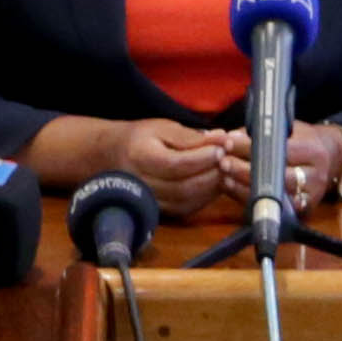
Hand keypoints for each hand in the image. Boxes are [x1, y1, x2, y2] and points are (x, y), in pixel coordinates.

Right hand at [37, 116, 234, 222]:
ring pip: (187, 200)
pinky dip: (205, 197)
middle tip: (229, 159)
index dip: (202, 158)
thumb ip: (190, 136)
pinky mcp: (159, 212)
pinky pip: (186, 208)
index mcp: (141, 157)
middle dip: (212, 173)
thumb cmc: (140, 139)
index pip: (176, 164)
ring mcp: (149, 201)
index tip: (222, 147)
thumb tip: (222, 139)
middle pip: (184, 186)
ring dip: (211, 187)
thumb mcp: (161, 128)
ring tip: (224, 169)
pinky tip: (214, 182)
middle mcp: (142, 184)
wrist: (112, 158)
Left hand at [211, 120, 341, 213]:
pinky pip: (272, 208)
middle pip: (278, 177)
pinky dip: (249, 199)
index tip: (229, 142)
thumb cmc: (306, 140)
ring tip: (225, 175)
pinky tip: (233, 188)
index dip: (252, 147)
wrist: (332, 157)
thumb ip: (262, 133)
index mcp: (314, 151)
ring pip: (274, 196)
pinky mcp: (302, 211)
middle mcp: (315, 177)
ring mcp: (310, 197)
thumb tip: (230, 137)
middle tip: (223, 161)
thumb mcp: (290, 129)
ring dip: (245, 186)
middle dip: (246, 169)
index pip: (280, 150)